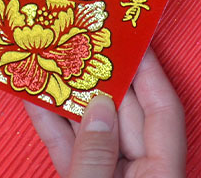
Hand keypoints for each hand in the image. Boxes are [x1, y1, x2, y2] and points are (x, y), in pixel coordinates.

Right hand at [25, 49, 185, 176]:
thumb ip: (96, 156)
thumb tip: (98, 108)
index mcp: (162, 176)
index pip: (163, 111)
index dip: (149, 70)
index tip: (134, 37)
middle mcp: (142, 174)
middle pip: (127, 115)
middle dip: (104, 77)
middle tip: (85, 39)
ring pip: (97, 131)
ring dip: (74, 99)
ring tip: (54, 60)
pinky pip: (75, 153)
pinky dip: (57, 130)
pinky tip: (37, 102)